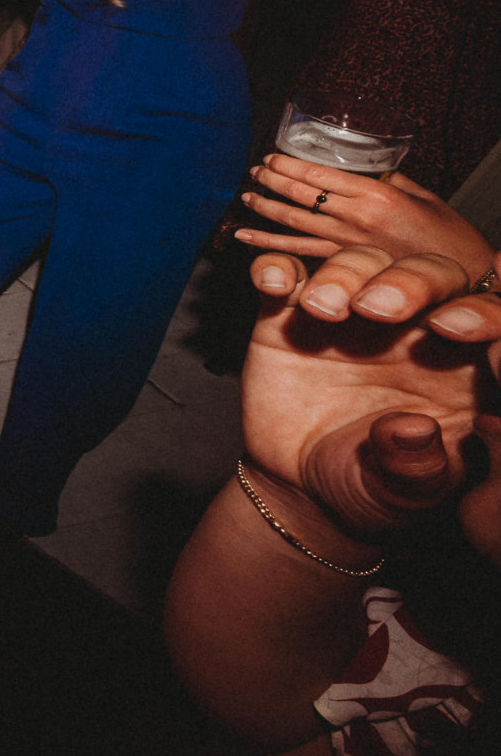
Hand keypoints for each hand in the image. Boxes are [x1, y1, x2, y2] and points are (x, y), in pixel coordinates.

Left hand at [236, 156, 496, 269]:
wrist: (468, 277)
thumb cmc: (449, 235)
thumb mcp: (422, 197)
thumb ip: (389, 181)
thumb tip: (361, 168)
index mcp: (376, 195)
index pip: (320, 173)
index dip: (289, 164)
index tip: (271, 157)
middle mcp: (357, 218)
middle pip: (301, 195)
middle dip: (272, 180)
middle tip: (254, 172)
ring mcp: (348, 244)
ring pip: (294, 223)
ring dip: (265, 207)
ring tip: (246, 197)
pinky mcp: (345, 265)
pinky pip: (298, 253)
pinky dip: (268, 245)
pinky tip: (244, 238)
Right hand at [238, 245, 493, 544]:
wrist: (303, 489)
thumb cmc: (376, 487)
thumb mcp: (407, 492)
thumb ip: (419, 466)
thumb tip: (416, 430)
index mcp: (463, 365)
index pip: (492, 318)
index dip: (483, 312)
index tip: (454, 328)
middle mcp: (413, 329)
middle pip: (431, 274)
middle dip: (411, 281)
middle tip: (378, 310)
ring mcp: (351, 317)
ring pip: (362, 264)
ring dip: (345, 273)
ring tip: (322, 310)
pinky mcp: (289, 316)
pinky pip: (286, 272)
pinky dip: (277, 267)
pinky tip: (276, 284)